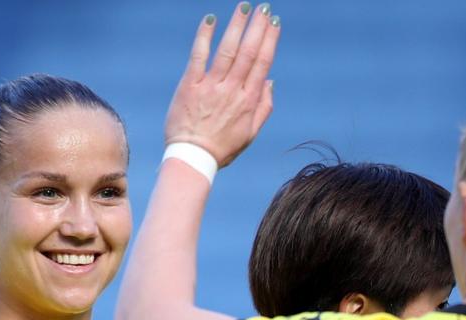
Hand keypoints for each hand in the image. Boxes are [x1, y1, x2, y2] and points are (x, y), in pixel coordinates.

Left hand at [164, 2, 280, 167]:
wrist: (192, 158)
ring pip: (228, 50)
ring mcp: (211, 87)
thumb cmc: (221, 148)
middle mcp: (232, 90)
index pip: (262, 63)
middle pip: (248, 52)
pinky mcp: (190, 85)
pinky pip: (198, 56)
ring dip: (237, 26)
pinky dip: (205, 37)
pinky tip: (211, 19)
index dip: (270, 40)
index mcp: (248, 100)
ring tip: (244, 6)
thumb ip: (264, 107)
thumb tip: (270, 81)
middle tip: (265, 8)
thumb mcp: (250, 133)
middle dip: (258, 27)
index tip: (275, 23)